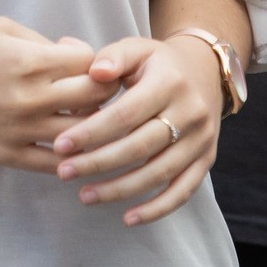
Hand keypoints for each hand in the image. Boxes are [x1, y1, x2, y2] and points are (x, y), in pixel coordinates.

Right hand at [0, 18, 119, 172]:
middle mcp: (30, 99)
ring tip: (86, 115)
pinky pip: (53, 164)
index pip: (91, 63)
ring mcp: (20, 131)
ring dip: (91, 124)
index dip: (94, 58)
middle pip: (95, 98)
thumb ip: (41, 42)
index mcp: (30, 62)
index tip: (82, 58)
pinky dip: (70, 155)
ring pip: (82, 134)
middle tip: (97, 87)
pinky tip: (71, 144)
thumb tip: (71, 55)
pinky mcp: (6, 155)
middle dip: (103, 89)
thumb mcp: (0, 28)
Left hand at [51, 34, 224, 225]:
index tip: (60, 145)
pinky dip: (157, 209)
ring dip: (120, 190)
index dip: (92, 131)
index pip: (125, 114)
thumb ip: (113, 56)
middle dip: (98, 163)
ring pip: (158, 173)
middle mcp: (190, 112)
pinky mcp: (206, 159)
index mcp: (169, 82)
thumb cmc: (157, 63)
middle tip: (64, 173)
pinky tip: (128, 219)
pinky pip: (183, 191)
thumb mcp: (137, 48)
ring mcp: (201, 139)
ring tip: (85, 196)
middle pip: (140, 147)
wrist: (204, 71)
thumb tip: (95, 72)